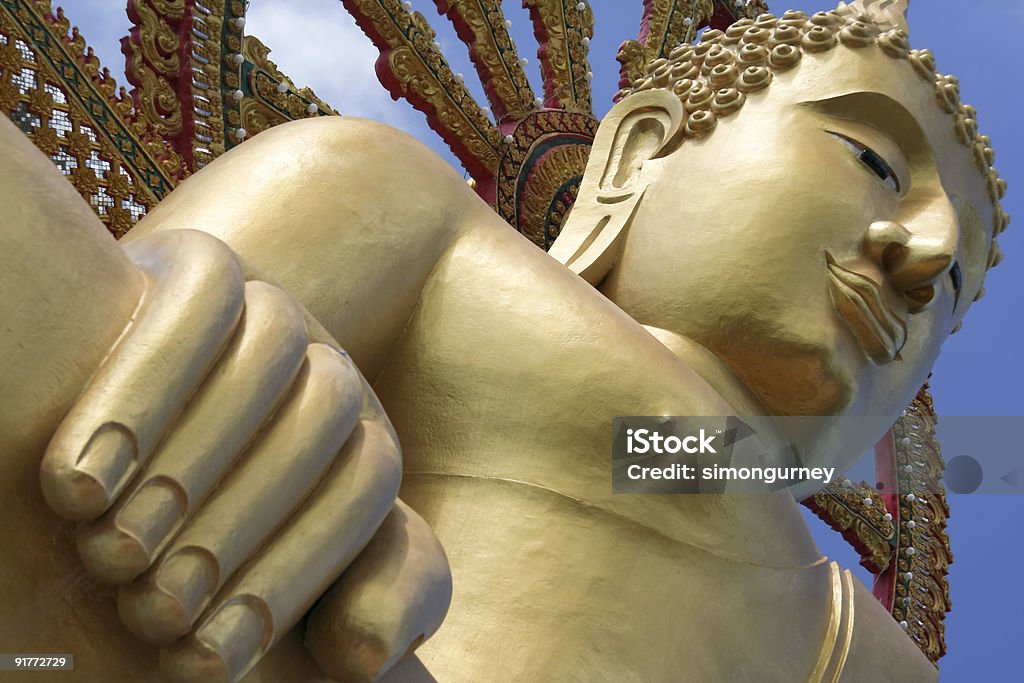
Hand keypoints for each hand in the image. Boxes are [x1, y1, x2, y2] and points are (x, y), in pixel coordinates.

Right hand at [38, 229, 450, 681]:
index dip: (297, 572)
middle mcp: (325, 370)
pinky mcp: (203, 266)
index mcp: (356, 443)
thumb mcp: (262, 580)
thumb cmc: (190, 538)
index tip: (206, 655)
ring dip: (192, 457)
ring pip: (273, 350)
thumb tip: (362, 658)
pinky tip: (80, 479)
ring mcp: (272, 310)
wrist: (100, 441)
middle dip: (238, 520)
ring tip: (112, 547)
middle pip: (324, 415)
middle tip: (153, 604)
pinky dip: (143, 388)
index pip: (364, 484)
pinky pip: (201, 300)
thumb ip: (346, 602)